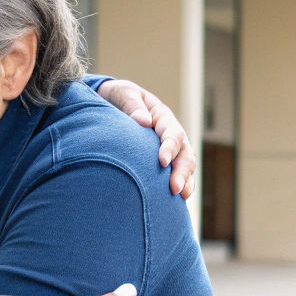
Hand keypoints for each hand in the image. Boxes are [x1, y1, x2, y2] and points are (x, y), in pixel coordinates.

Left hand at [96, 79, 195, 199]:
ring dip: (185, 180)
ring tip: (181, 196)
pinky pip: (175, 174)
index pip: (172, 134)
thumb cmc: (116, 97)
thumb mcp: (122, 94)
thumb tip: (143, 121)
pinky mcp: (162, 161)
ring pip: (185, 165)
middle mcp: (170, 133)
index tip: (162, 162)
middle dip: (181, 171)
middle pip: (184, 153)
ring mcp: (169, 148)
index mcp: (161, 116)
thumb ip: (132, 106)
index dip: (169, 148)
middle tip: (175, 188)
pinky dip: (180, 185)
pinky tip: (177, 201)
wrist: (110, 102)